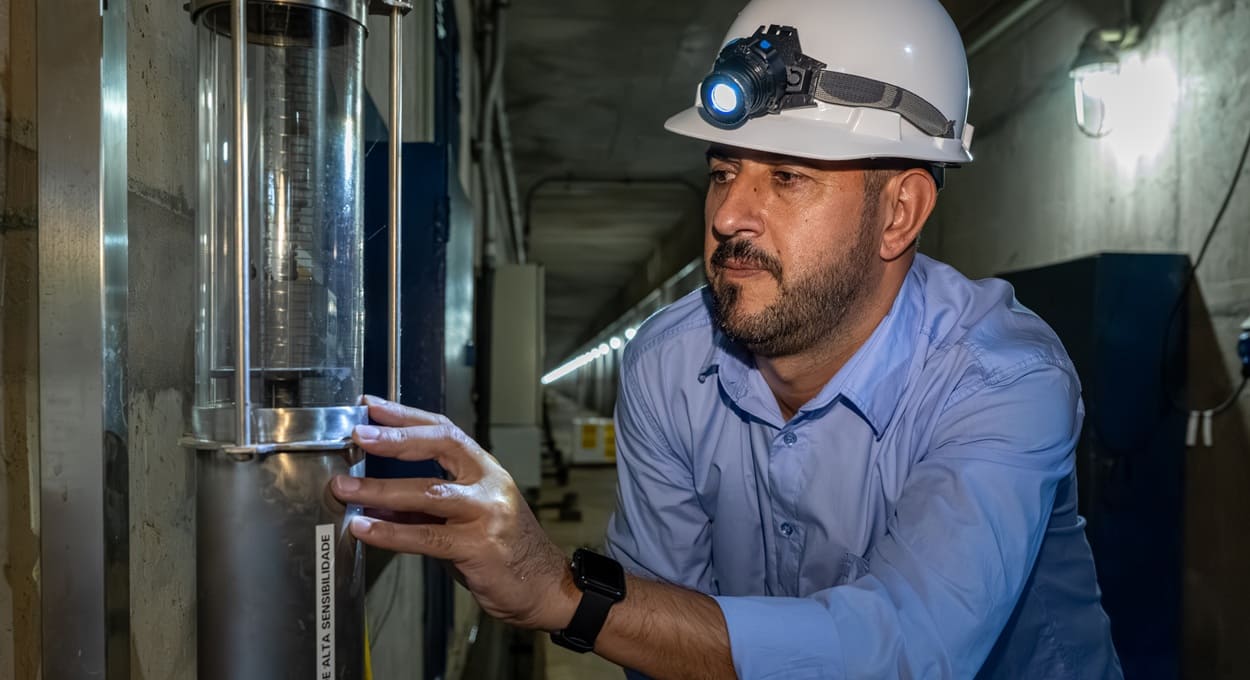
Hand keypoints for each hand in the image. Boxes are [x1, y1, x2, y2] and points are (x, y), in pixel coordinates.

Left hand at [331, 396, 578, 631]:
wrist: (544, 586)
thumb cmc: (505, 550)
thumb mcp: (465, 517)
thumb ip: (423, 507)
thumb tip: (374, 500)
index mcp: (485, 469)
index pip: (444, 430)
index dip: (406, 416)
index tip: (372, 407)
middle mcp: (489, 484)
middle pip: (440, 446)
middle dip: (395, 438)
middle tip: (358, 435)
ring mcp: (486, 513)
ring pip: (427, 492)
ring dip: (380, 488)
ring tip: (346, 488)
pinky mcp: (479, 546)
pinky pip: (426, 537)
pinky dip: (391, 532)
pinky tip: (366, 528)